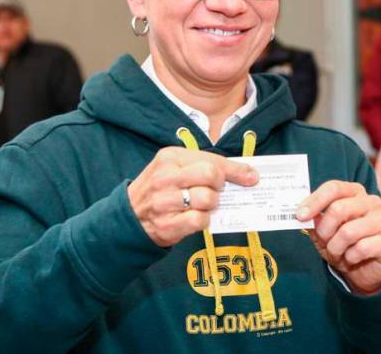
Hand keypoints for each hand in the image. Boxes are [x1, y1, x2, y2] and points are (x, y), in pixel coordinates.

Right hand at [128, 147, 257, 246]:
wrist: (129, 216)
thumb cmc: (161, 189)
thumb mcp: (177, 168)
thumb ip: (208, 166)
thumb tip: (250, 173)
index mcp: (170, 157)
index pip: (212, 160)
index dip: (235, 170)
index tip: (251, 176)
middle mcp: (165, 177)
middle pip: (212, 176)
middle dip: (220, 186)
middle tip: (215, 191)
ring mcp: (164, 202)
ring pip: (208, 199)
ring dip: (212, 204)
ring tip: (201, 204)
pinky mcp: (167, 224)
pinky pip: (200, 220)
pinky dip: (204, 220)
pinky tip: (195, 217)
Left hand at [296, 180, 380, 294]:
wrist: (363, 272)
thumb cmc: (342, 245)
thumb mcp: (322, 232)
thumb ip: (313, 220)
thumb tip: (301, 213)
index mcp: (355, 192)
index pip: (334, 188)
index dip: (314, 201)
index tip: (299, 216)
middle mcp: (373, 202)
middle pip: (339, 209)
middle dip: (325, 231)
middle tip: (324, 242)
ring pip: (349, 231)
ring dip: (336, 247)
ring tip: (338, 253)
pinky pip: (363, 248)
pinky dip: (351, 257)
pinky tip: (353, 258)